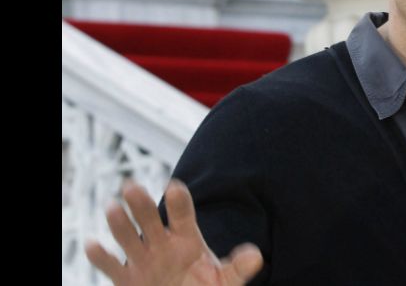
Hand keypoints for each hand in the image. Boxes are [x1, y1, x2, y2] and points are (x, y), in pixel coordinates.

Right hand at [85, 179, 263, 285]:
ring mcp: (142, 259)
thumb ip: (238, 268)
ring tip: (112, 208)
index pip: (183, 215)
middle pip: (150, 220)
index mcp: (187, 238)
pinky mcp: (126, 279)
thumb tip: (255, 255)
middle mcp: (162, 243)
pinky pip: (111, 266)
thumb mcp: (225, 281)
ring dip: (119, 224)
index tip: (175, 187)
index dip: (179, 201)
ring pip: (128, 238)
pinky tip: (93, 245)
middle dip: (141, 204)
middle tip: (131, 186)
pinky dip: (101, 256)